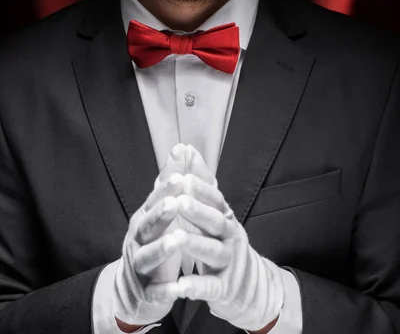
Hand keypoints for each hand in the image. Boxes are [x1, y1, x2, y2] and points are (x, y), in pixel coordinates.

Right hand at [111, 143, 191, 325]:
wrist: (135, 288)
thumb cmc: (154, 240)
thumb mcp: (162, 210)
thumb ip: (172, 180)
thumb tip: (182, 147)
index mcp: (146, 218)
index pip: (155, 200)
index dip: (166, 188)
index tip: (179, 175)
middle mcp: (139, 239)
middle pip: (147, 225)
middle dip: (160, 213)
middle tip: (174, 203)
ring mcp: (140, 265)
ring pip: (148, 256)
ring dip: (161, 249)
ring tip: (175, 241)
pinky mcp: (146, 291)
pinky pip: (154, 292)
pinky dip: (163, 291)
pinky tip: (174, 290)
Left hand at [157, 146, 284, 331]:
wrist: (250, 286)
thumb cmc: (223, 242)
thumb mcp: (214, 211)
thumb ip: (199, 181)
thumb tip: (186, 148)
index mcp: (224, 216)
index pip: (214, 198)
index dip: (200, 188)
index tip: (183, 177)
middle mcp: (229, 236)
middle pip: (215, 221)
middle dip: (197, 211)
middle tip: (179, 201)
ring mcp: (228, 262)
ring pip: (212, 252)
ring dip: (194, 245)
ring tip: (176, 239)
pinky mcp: (224, 288)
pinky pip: (210, 287)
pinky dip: (196, 286)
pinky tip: (180, 286)